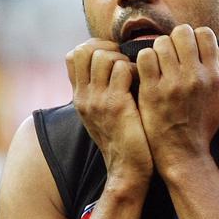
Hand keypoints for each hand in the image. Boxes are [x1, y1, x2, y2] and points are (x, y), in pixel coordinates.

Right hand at [66, 39, 152, 182]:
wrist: (127, 170)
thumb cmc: (123, 141)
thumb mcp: (102, 115)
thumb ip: (100, 92)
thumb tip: (111, 67)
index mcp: (79, 97)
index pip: (74, 55)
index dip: (95, 47)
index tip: (114, 56)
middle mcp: (83, 96)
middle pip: (84, 50)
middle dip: (109, 48)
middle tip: (126, 61)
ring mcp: (97, 100)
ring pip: (102, 56)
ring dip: (123, 58)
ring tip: (135, 74)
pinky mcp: (116, 105)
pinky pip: (122, 68)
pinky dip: (136, 69)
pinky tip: (144, 83)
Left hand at [135, 25, 218, 176]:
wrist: (183, 153)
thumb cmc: (201, 126)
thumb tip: (212, 47)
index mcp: (212, 76)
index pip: (204, 33)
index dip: (194, 37)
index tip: (188, 50)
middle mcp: (193, 76)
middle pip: (182, 32)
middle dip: (175, 40)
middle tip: (171, 56)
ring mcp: (171, 83)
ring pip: (161, 42)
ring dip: (158, 51)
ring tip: (158, 66)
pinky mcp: (151, 91)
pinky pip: (145, 57)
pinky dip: (144, 60)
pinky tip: (147, 73)